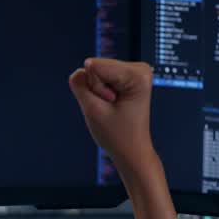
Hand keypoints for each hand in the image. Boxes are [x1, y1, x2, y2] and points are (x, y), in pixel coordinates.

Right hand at [69, 59, 178, 218]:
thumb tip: (80, 71)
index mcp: (137, 73)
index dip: (95, 90)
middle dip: (96, 89)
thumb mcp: (92, 109)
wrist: (131, 151)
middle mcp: (139, 68)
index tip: (112, 106)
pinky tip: (113, 104)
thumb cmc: (116, 135)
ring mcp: (134, 71)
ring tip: (113, 108)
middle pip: (96, 67)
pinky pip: (99, 77)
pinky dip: (100, 92)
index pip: (94, 67)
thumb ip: (79, 84)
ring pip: (96, 72)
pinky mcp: (126, 77)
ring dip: (97, 92)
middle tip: (112, 108)